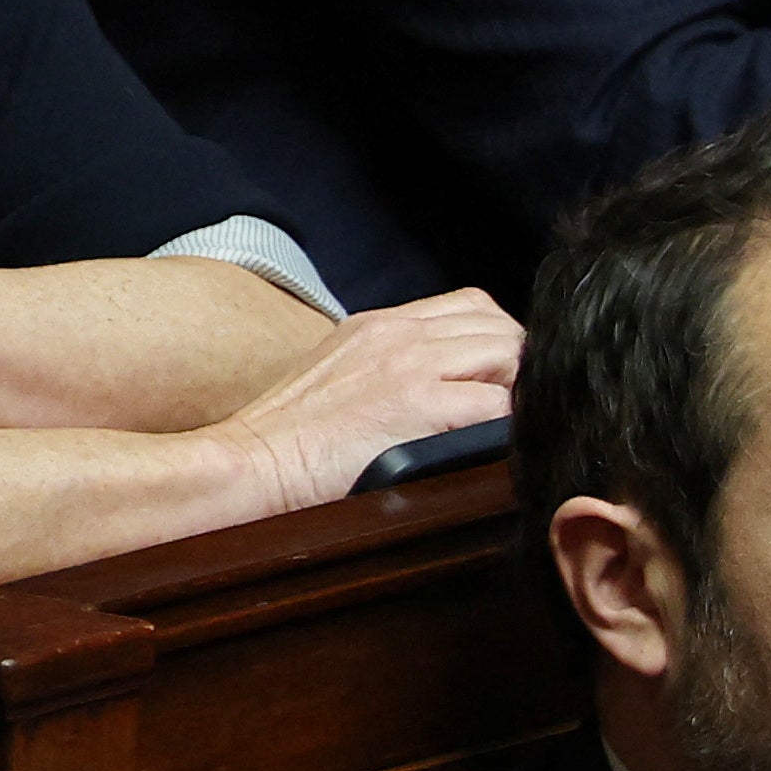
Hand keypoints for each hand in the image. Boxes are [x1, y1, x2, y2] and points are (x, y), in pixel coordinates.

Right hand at [201, 287, 526, 522]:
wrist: (250, 463)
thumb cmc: (286, 440)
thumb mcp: (338, 379)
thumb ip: (387, 371)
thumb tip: (437, 393)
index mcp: (377, 325)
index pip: (469, 307)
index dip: (496, 343)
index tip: (500, 381)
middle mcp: (397, 333)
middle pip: (498, 325)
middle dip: (519, 365)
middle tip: (515, 410)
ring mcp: (409, 365)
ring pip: (508, 354)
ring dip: (520, 392)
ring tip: (509, 430)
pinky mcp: (416, 405)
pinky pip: (498, 406)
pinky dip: (510, 426)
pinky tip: (500, 450)